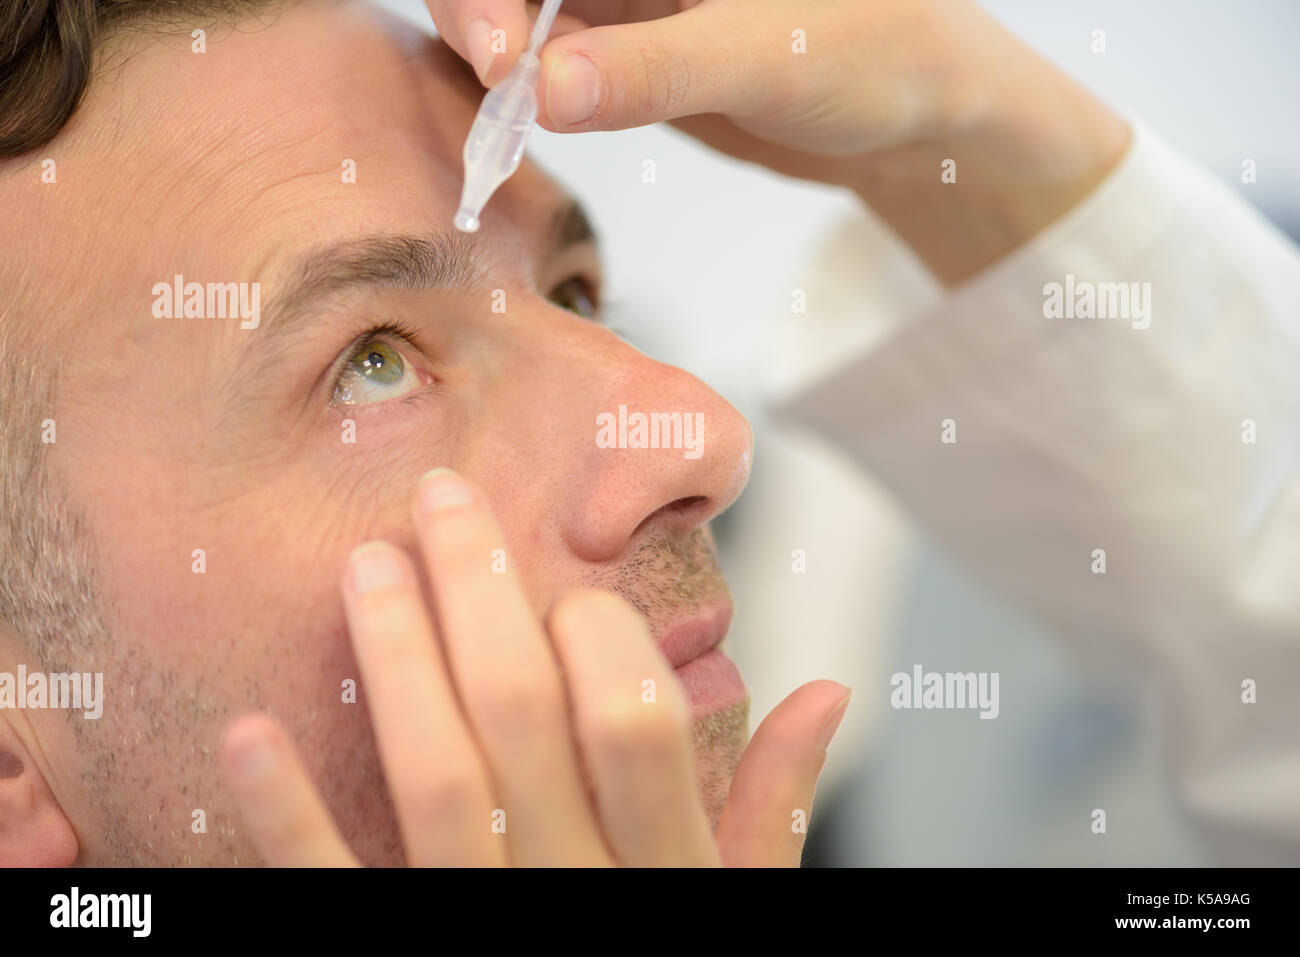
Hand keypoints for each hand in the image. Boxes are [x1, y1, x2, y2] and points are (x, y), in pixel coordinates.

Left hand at [220, 469, 849, 865]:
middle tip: (442, 499)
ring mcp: (487, 919)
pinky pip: (336, 885)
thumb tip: (826, 693)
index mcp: (667, 867)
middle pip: (520, 713)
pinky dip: (286, 814)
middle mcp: (576, 886)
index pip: (635, 720)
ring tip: (367, 564)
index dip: (602, 635)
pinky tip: (249, 733)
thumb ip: (777, 805)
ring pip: (435, 775)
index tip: (575, 592)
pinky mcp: (408, 948)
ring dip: (396, 659)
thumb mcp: (741, 904)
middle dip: (479, 590)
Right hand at [425, 0, 1129, 283]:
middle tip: (495, 88)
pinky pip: (557, 58)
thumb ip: (659, 72)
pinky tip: (520, 121)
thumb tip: (542, 91)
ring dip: (501, 59)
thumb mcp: (771, 60)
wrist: (925, 117)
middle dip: (486, 14)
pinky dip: (530, 90)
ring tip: (500, 123)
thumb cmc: (886, 54)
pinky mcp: (636, 44)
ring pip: (530, 10)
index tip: (501, 52)